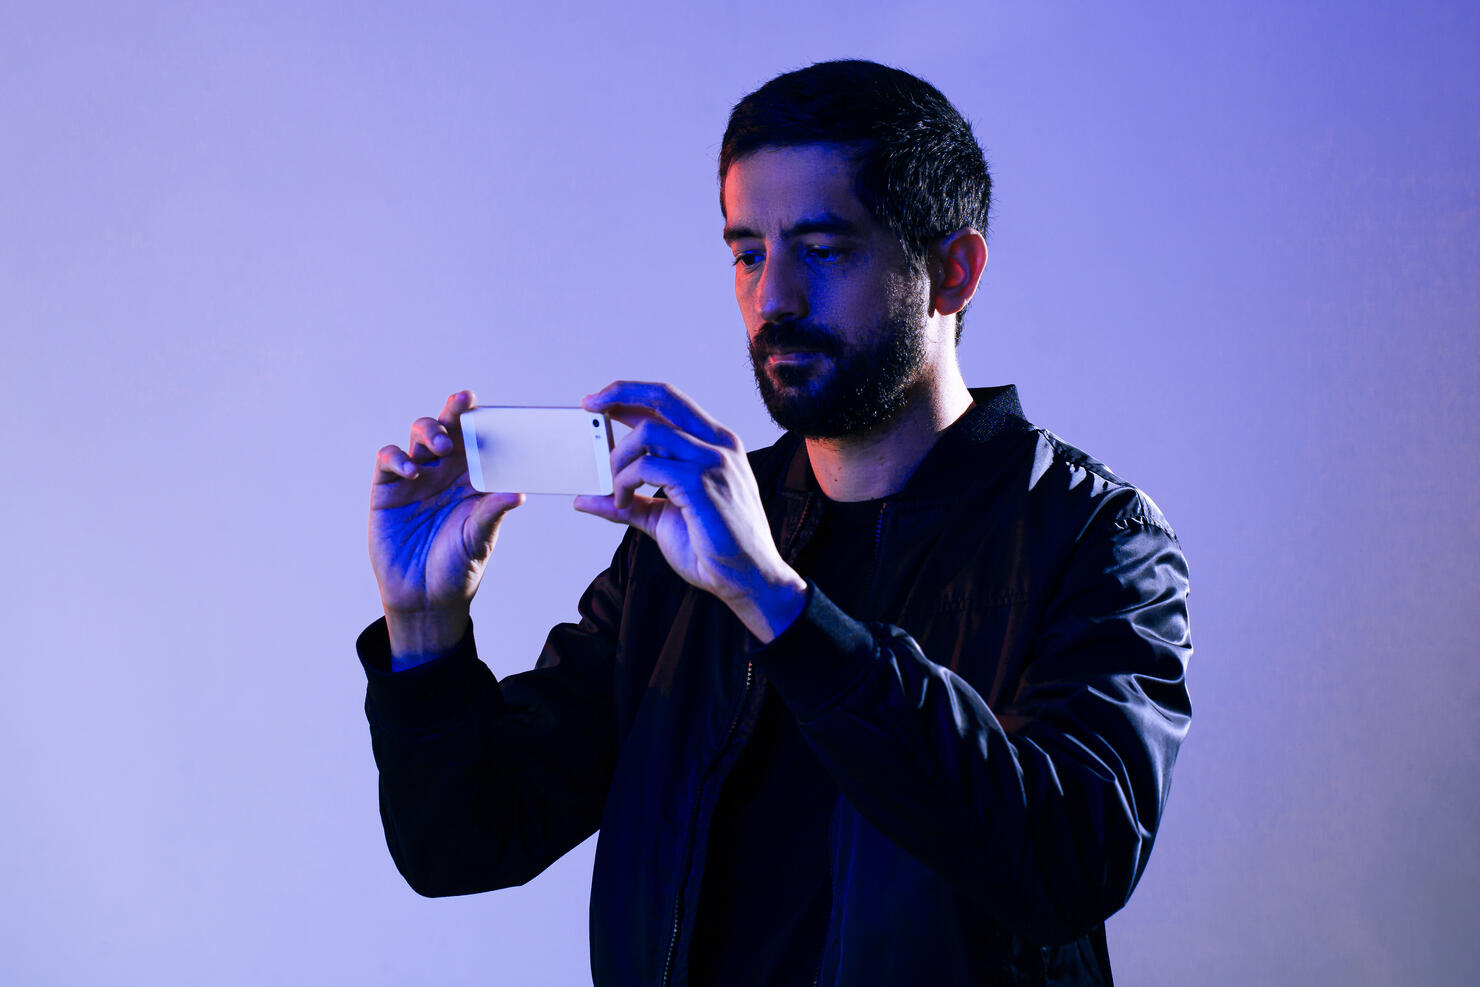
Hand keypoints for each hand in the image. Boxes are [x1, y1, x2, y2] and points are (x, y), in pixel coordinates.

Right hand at [370, 390, 523, 660]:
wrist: (425, 598)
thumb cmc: (459, 567)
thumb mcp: (480, 539)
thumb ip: (492, 513)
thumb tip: (517, 493)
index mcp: (472, 478)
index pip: (476, 440)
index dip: (477, 419)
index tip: (480, 403)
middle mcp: (444, 472)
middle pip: (447, 429)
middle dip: (453, 413)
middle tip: (462, 407)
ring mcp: (415, 478)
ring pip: (419, 436)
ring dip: (430, 432)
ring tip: (441, 447)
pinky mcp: (387, 490)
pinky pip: (389, 460)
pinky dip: (398, 458)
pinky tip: (412, 470)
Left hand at [574, 381, 805, 641]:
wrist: (746, 579)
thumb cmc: (712, 549)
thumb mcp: (662, 519)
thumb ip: (628, 503)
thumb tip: (585, 498)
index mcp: (716, 445)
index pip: (670, 402)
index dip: (631, 395)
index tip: (598, 402)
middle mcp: (718, 444)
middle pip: (663, 396)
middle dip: (620, 392)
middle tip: (588, 405)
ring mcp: (712, 460)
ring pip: (648, 431)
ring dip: (618, 459)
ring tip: (614, 489)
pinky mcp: (701, 481)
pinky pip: (646, 466)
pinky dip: (624, 483)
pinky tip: (623, 502)